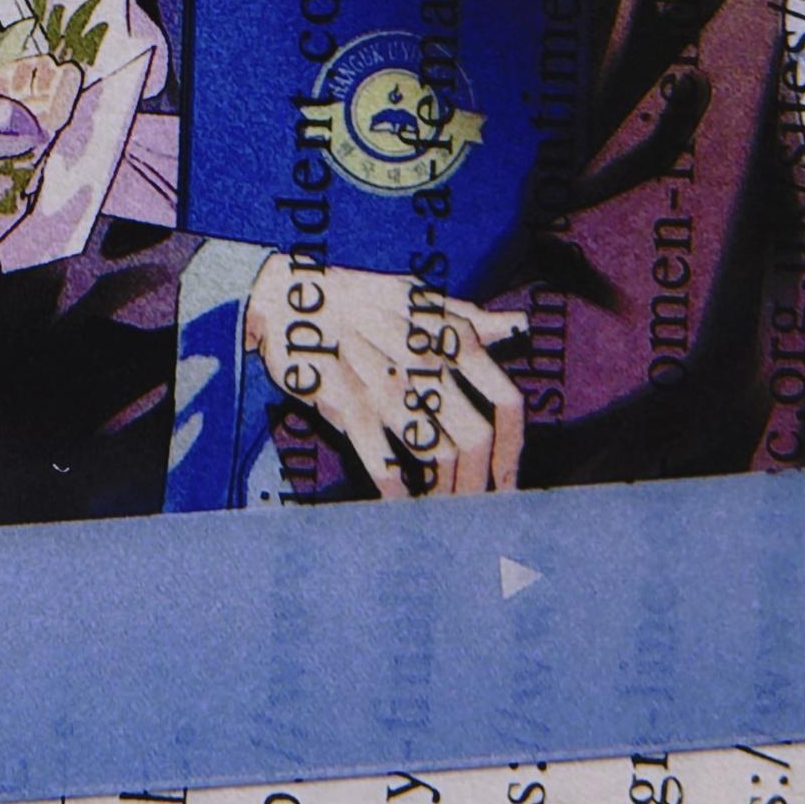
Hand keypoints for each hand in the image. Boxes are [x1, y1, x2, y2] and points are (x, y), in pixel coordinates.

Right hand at [242, 260, 526, 498]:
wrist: (286, 294)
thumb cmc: (356, 297)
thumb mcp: (417, 297)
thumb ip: (469, 317)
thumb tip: (518, 324)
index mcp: (450, 336)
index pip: (505, 399)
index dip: (512, 447)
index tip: (507, 478)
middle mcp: (427, 362)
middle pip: (474, 439)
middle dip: (479, 483)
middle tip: (472, 507)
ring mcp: (387, 384)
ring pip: (436, 454)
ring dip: (443, 491)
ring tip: (439, 509)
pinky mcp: (347, 404)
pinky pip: (383, 461)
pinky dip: (398, 491)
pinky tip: (402, 503)